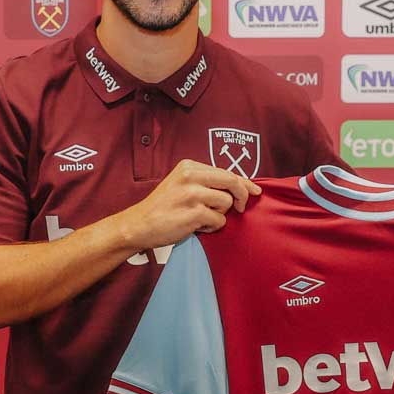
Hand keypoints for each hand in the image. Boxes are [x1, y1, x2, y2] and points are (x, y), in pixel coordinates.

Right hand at [114, 159, 260, 250]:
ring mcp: (192, 194)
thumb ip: (205, 182)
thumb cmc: (163, 207)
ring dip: (219, 215)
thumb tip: (238, 187)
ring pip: (226, 203)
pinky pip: (219, 220)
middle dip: (242, 196)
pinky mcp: (194, 213)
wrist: (139, 224)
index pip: (225, 171)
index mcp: (189, 166)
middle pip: (232, 181)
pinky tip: (197, 226)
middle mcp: (191, 176)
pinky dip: (212, 226)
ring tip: (202, 218)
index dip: (244, 182)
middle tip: (241, 207)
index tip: (255, 190)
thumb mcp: (181, 184)